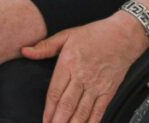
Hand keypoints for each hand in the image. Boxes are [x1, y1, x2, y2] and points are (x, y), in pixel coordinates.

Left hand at [21, 15, 148, 122]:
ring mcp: (96, 85)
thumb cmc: (94, 34)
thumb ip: (45, 46)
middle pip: (66, 105)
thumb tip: (24, 51)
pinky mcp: (109, 91)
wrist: (123, 35)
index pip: (55, 92)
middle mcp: (82, 76)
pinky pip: (98, 111)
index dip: (48, 110)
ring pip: (81, 111)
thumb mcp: (67, 35)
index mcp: (68, 63)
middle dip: (57, 121)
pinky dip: (91, 122)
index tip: (44, 120)